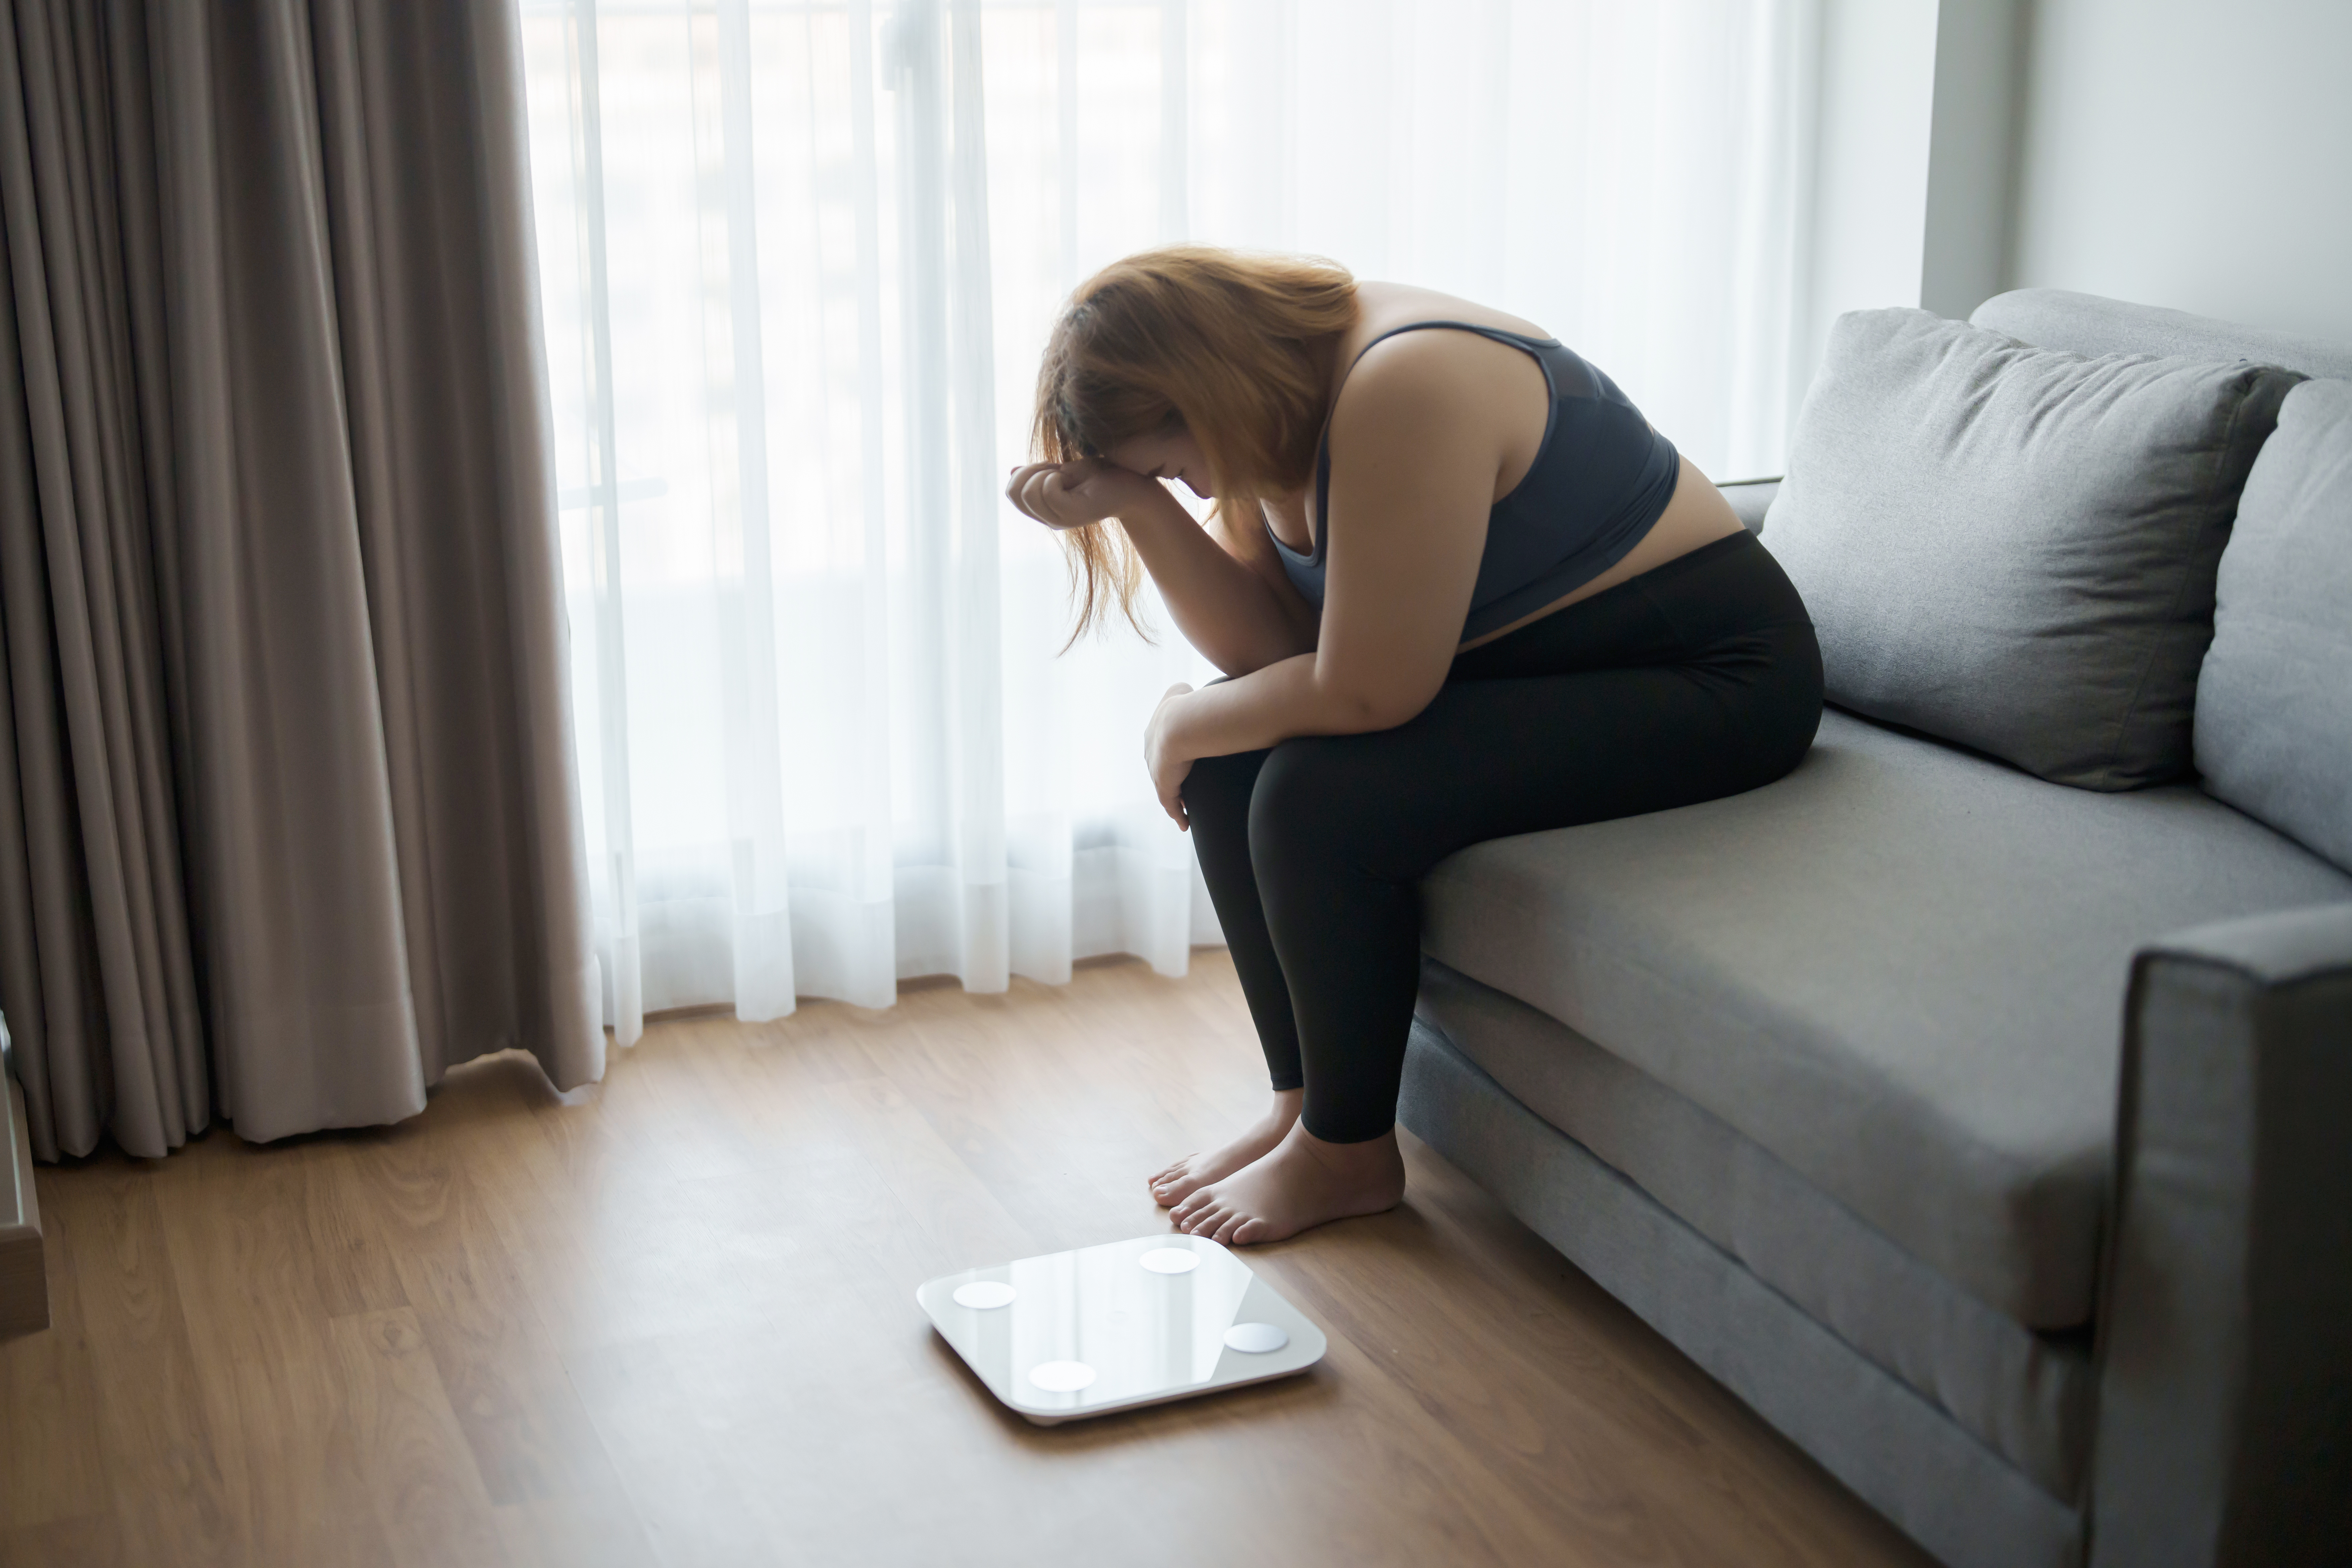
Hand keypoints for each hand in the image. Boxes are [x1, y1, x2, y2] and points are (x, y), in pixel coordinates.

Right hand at [1005, 458, 1160, 530]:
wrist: (1132, 484)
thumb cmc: (1101, 475)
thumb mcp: (1063, 470)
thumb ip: (1038, 474)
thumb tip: (1011, 472)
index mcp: (1045, 510)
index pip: (1012, 492)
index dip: (1026, 472)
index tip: (1051, 467)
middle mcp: (1050, 519)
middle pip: (1014, 492)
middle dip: (1031, 471)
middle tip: (1060, 470)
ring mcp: (1060, 520)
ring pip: (1029, 493)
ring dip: (1046, 473)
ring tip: (1069, 476)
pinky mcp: (1074, 514)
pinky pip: (1048, 492)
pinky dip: (1056, 477)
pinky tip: (1072, 478)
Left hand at [1145, 682, 1196, 830]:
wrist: (1181, 724)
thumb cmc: (1184, 704)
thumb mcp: (1180, 690)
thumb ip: (1183, 691)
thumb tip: (1190, 691)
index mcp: (1154, 733)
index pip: (1161, 747)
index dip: (1171, 755)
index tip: (1182, 761)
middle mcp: (1151, 754)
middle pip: (1160, 770)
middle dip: (1170, 778)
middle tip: (1184, 786)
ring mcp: (1156, 772)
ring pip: (1165, 790)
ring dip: (1174, 799)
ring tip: (1186, 808)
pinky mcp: (1164, 787)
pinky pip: (1170, 805)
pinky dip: (1177, 814)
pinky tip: (1184, 823)